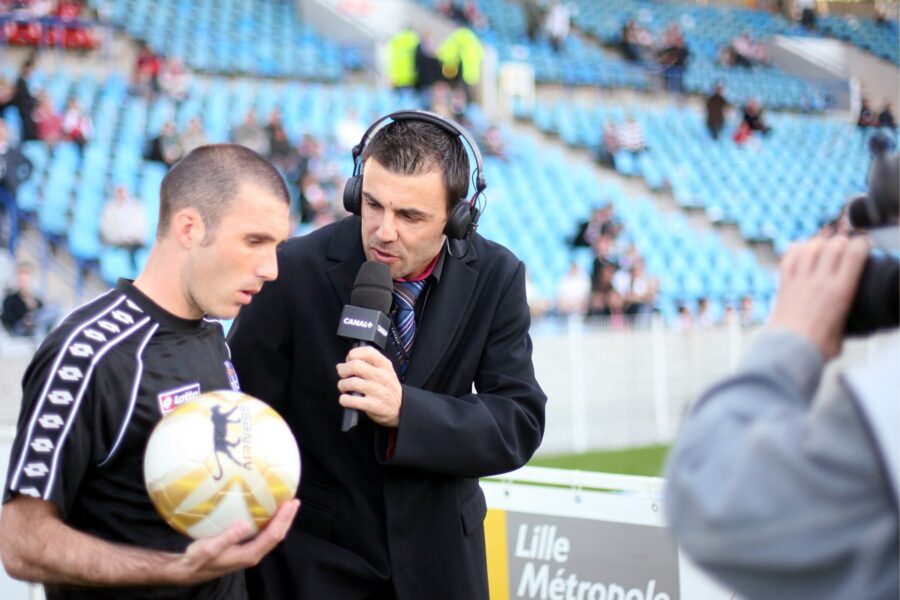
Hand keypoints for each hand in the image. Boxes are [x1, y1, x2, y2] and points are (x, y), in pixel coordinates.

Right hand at [176, 499, 298, 583]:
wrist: (190, 570)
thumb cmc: (198, 559)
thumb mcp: (210, 548)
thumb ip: (228, 537)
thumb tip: (244, 524)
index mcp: (248, 555)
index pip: (272, 536)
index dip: (283, 520)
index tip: (289, 504)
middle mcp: (253, 554)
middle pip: (277, 536)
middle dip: (287, 519)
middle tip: (294, 501)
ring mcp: (250, 552)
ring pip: (272, 536)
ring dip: (281, 521)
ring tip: (287, 505)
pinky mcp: (245, 548)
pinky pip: (264, 534)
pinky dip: (270, 522)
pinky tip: (269, 513)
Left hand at [336, 346, 402, 426]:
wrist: (400, 408)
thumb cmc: (388, 388)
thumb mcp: (384, 371)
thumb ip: (366, 364)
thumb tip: (341, 365)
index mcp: (384, 365)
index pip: (367, 351)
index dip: (353, 354)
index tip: (349, 360)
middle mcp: (382, 376)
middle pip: (355, 365)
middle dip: (343, 370)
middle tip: (343, 375)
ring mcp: (378, 391)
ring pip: (351, 383)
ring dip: (342, 385)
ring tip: (344, 388)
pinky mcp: (373, 405)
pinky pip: (351, 400)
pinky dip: (344, 399)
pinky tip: (346, 399)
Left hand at [768, 235, 868, 360]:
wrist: (788, 351)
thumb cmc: (818, 347)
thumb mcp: (845, 332)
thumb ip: (847, 320)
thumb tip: (851, 322)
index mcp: (841, 291)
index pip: (854, 253)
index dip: (862, 244)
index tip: (864, 247)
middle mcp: (820, 281)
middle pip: (833, 245)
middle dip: (842, 242)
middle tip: (844, 248)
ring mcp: (800, 281)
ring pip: (811, 247)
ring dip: (820, 243)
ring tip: (824, 248)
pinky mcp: (784, 284)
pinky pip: (789, 257)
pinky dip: (797, 249)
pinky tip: (803, 251)